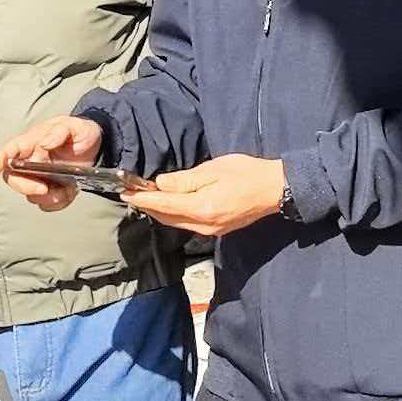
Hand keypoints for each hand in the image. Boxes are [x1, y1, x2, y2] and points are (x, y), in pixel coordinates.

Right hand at [0, 114, 106, 210]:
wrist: (96, 146)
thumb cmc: (81, 133)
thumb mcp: (76, 126)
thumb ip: (60, 131)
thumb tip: (44, 143)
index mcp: (34, 141)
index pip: (11, 149)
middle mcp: (31, 160)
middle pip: (13, 177)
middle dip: (24, 186)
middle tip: (43, 188)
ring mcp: (39, 176)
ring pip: (29, 194)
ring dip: (45, 197)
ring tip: (64, 190)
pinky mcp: (49, 189)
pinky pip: (45, 203)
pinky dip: (56, 203)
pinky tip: (68, 193)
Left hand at [126, 153, 290, 238]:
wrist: (276, 189)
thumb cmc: (247, 173)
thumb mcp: (214, 169)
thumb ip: (185, 179)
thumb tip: (160, 184)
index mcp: (202, 208)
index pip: (163, 205)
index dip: (142, 199)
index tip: (125, 192)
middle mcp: (204, 225)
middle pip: (167, 218)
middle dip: (148, 206)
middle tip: (131, 193)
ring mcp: (211, 231)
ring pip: (176, 223)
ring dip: (160, 211)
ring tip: (146, 198)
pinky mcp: (217, 230)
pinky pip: (188, 224)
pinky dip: (175, 215)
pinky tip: (170, 204)